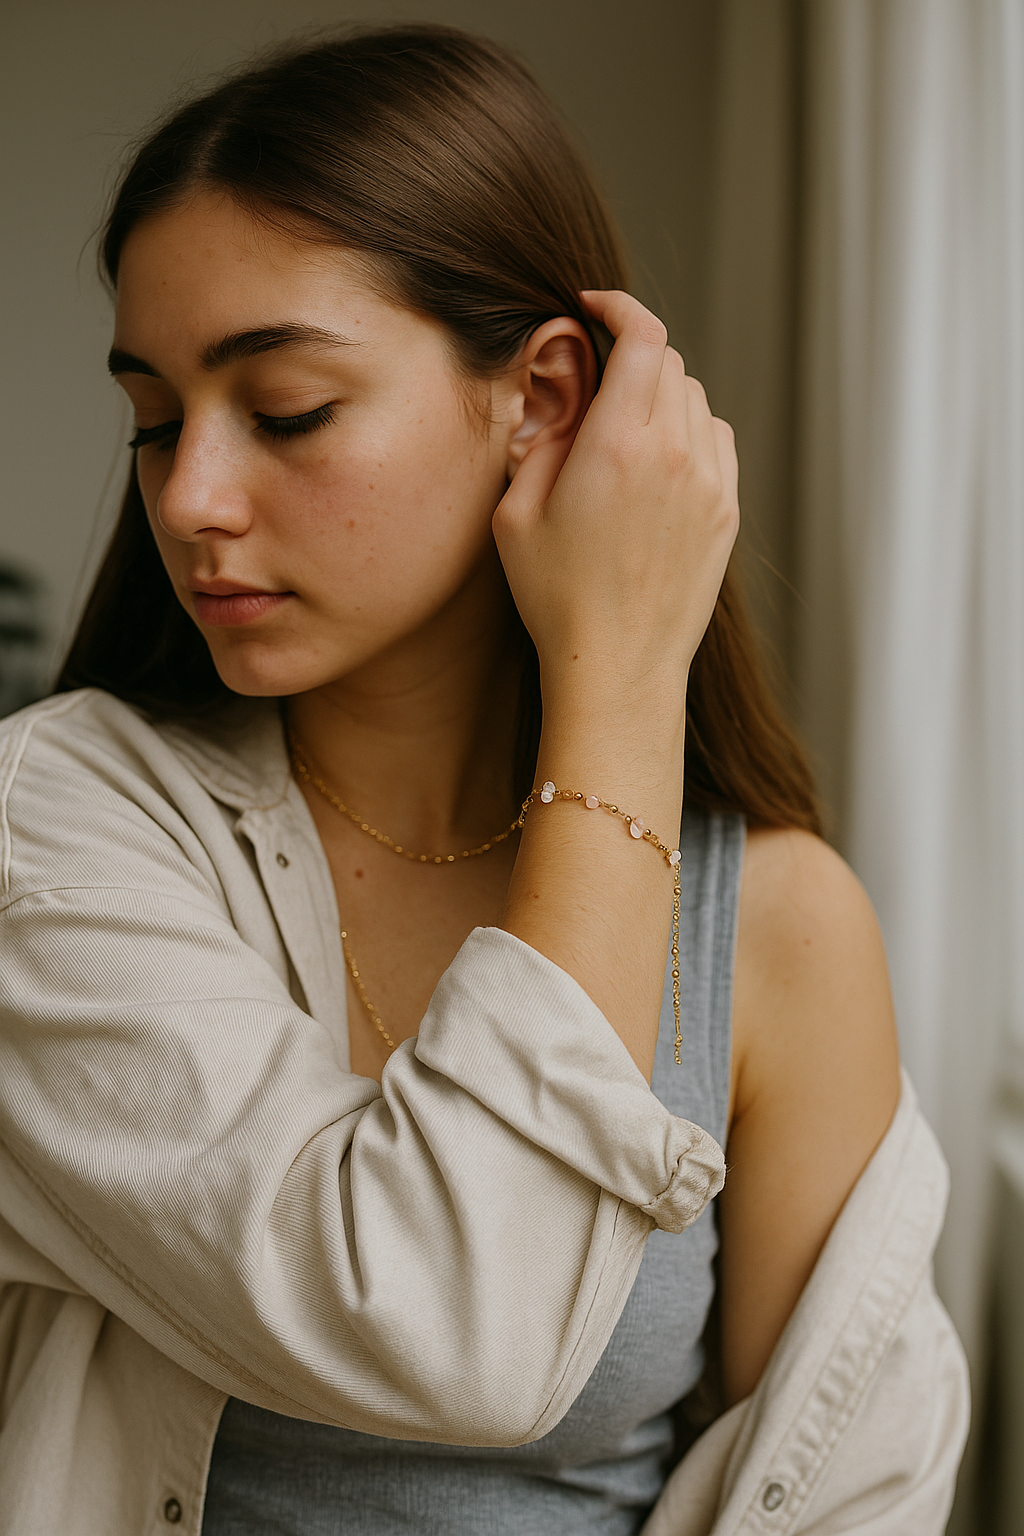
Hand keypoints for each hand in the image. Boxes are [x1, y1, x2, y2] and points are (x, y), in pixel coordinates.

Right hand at [493, 290, 738, 713]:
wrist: (617, 666)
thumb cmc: (556, 597)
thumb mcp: (516, 512)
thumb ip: (542, 435)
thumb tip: (563, 384)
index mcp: (617, 446)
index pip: (643, 337)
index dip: (619, 307)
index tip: (594, 306)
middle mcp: (674, 454)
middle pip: (670, 362)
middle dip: (631, 359)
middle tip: (595, 387)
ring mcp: (710, 483)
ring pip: (695, 398)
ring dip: (661, 397)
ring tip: (623, 437)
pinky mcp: (727, 510)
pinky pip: (716, 439)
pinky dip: (689, 432)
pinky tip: (657, 466)